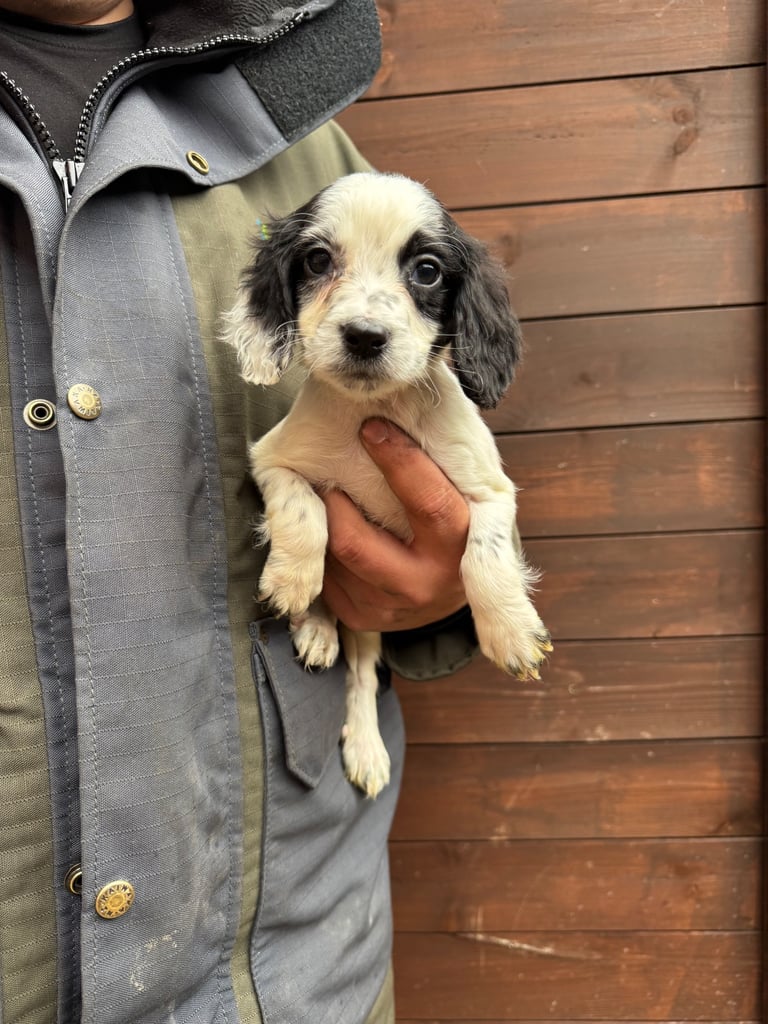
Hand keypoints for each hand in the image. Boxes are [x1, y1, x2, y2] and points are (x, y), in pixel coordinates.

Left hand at [320, 418, 469, 631]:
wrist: (454, 585)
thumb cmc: (454, 516)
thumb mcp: (466, 488)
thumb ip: (446, 456)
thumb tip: (403, 398)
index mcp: (462, 543)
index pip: (430, 503)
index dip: (399, 462)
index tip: (372, 427)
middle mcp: (429, 582)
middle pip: (355, 541)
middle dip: (333, 502)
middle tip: (330, 475)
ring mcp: (393, 606)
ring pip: (332, 556)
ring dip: (327, 522)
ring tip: (335, 501)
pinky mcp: (364, 617)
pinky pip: (325, 576)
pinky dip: (324, 548)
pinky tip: (338, 532)